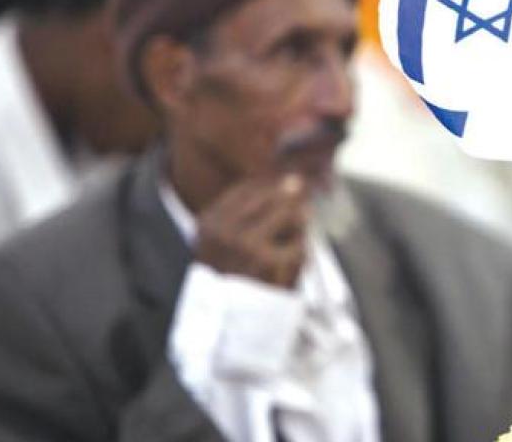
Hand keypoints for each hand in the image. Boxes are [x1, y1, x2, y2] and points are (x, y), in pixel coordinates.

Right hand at [195, 173, 309, 287]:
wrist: (232, 329)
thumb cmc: (237, 282)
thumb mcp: (234, 241)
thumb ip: (261, 209)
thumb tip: (297, 181)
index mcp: (210, 222)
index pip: (253, 187)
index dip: (275, 196)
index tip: (278, 214)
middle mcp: (224, 229)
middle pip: (279, 196)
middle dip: (290, 215)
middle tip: (279, 244)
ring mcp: (246, 244)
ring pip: (294, 215)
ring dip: (296, 236)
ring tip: (279, 260)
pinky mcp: (269, 262)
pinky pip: (302, 245)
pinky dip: (299, 260)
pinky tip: (283, 277)